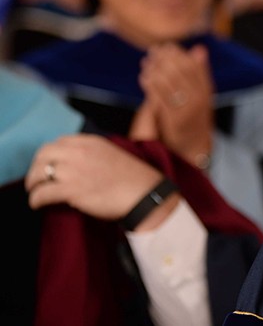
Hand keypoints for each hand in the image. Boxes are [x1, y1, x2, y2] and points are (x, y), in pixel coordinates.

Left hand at [24, 134, 176, 229]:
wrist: (144, 195)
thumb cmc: (134, 179)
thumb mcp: (113, 155)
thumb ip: (94, 155)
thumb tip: (78, 166)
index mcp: (91, 142)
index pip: (59, 142)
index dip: (50, 154)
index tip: (50, 165)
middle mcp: (80, 152)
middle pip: (43, 154)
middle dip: (35, 167)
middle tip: (36, 180)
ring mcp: (74, 170)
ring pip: (39, 173)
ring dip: (33, 184)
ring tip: (35, 192)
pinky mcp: (71, 190)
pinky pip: (42, 193)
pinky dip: (36, 200)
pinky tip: (37, 205)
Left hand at [137, 43, 214, 166]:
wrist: (195, 145)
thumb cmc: (195, 115)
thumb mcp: (201, 93)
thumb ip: (200, 72)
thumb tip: (199, 48)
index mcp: (206, 90)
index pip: (193, 65)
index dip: (179, 54)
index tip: (166, 46)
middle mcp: (199, 98)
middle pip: (180, 71)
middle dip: (165, 59)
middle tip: (153, 51)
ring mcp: (188, 109)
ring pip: (169, 82)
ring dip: (155, 69)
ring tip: (146, 62)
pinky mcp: (174, 119)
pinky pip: (160, 97)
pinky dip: (150, 85)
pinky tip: (143, 77)